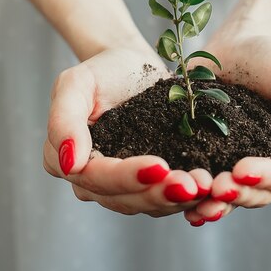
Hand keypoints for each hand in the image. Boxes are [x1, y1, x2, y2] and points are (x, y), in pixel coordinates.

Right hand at [43, 48, 212, 216]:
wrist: (131, 65)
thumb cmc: (103, 71)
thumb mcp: (75, 83)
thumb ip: (64, 120)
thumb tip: (71, 165)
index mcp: (65, 159)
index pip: (96, 177)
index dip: (127, 177)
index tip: (160, 167)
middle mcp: (90, 180)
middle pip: (123, 198)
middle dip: (158, 193)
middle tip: (192, 184)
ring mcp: (120, 185)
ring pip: (145, 204)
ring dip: (175, 199)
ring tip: (204, 187)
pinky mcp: (148, 183)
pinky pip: (164, 199)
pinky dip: (186, 197)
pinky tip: (207, 188)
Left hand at [183, 34, 270, 224]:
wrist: (237, 42)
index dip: (264, 177)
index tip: (241, 170)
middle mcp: (262, 163)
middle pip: (255, 193)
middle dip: (236, 193)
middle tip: (216, 187)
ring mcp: (231, 161)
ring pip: (227, 194)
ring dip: (213, 204)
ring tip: (197, 205)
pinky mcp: (202, 153)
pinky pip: (200, 179)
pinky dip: (192, 194)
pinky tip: (179, 201)